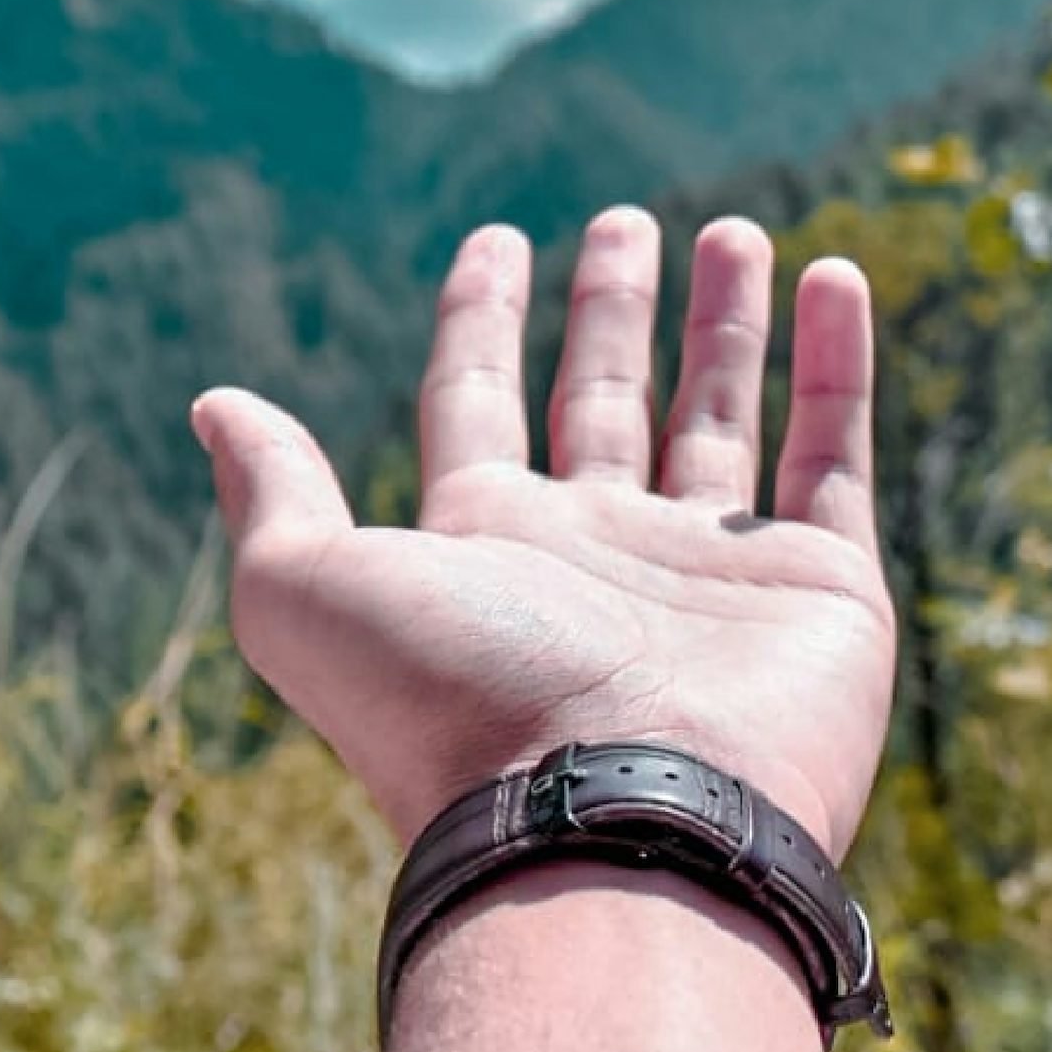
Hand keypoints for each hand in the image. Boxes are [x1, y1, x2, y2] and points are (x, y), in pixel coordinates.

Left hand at [191, 209, 896, 861]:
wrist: (620, 831)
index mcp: (486, 546)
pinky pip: (834, 452)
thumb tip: (214, 403)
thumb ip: (273, 493)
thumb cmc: (455, 709)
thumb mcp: (309, 592)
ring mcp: (715, 570)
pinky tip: (835, 278)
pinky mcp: (821, 588)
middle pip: (605, 402)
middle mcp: (600, 554)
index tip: (499, 239)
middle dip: (613, 310)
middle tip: (626, 221)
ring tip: (736, 231)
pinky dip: (837, 363)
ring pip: (723, 416)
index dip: (482, 318)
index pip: (481, 402)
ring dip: (727, 323)